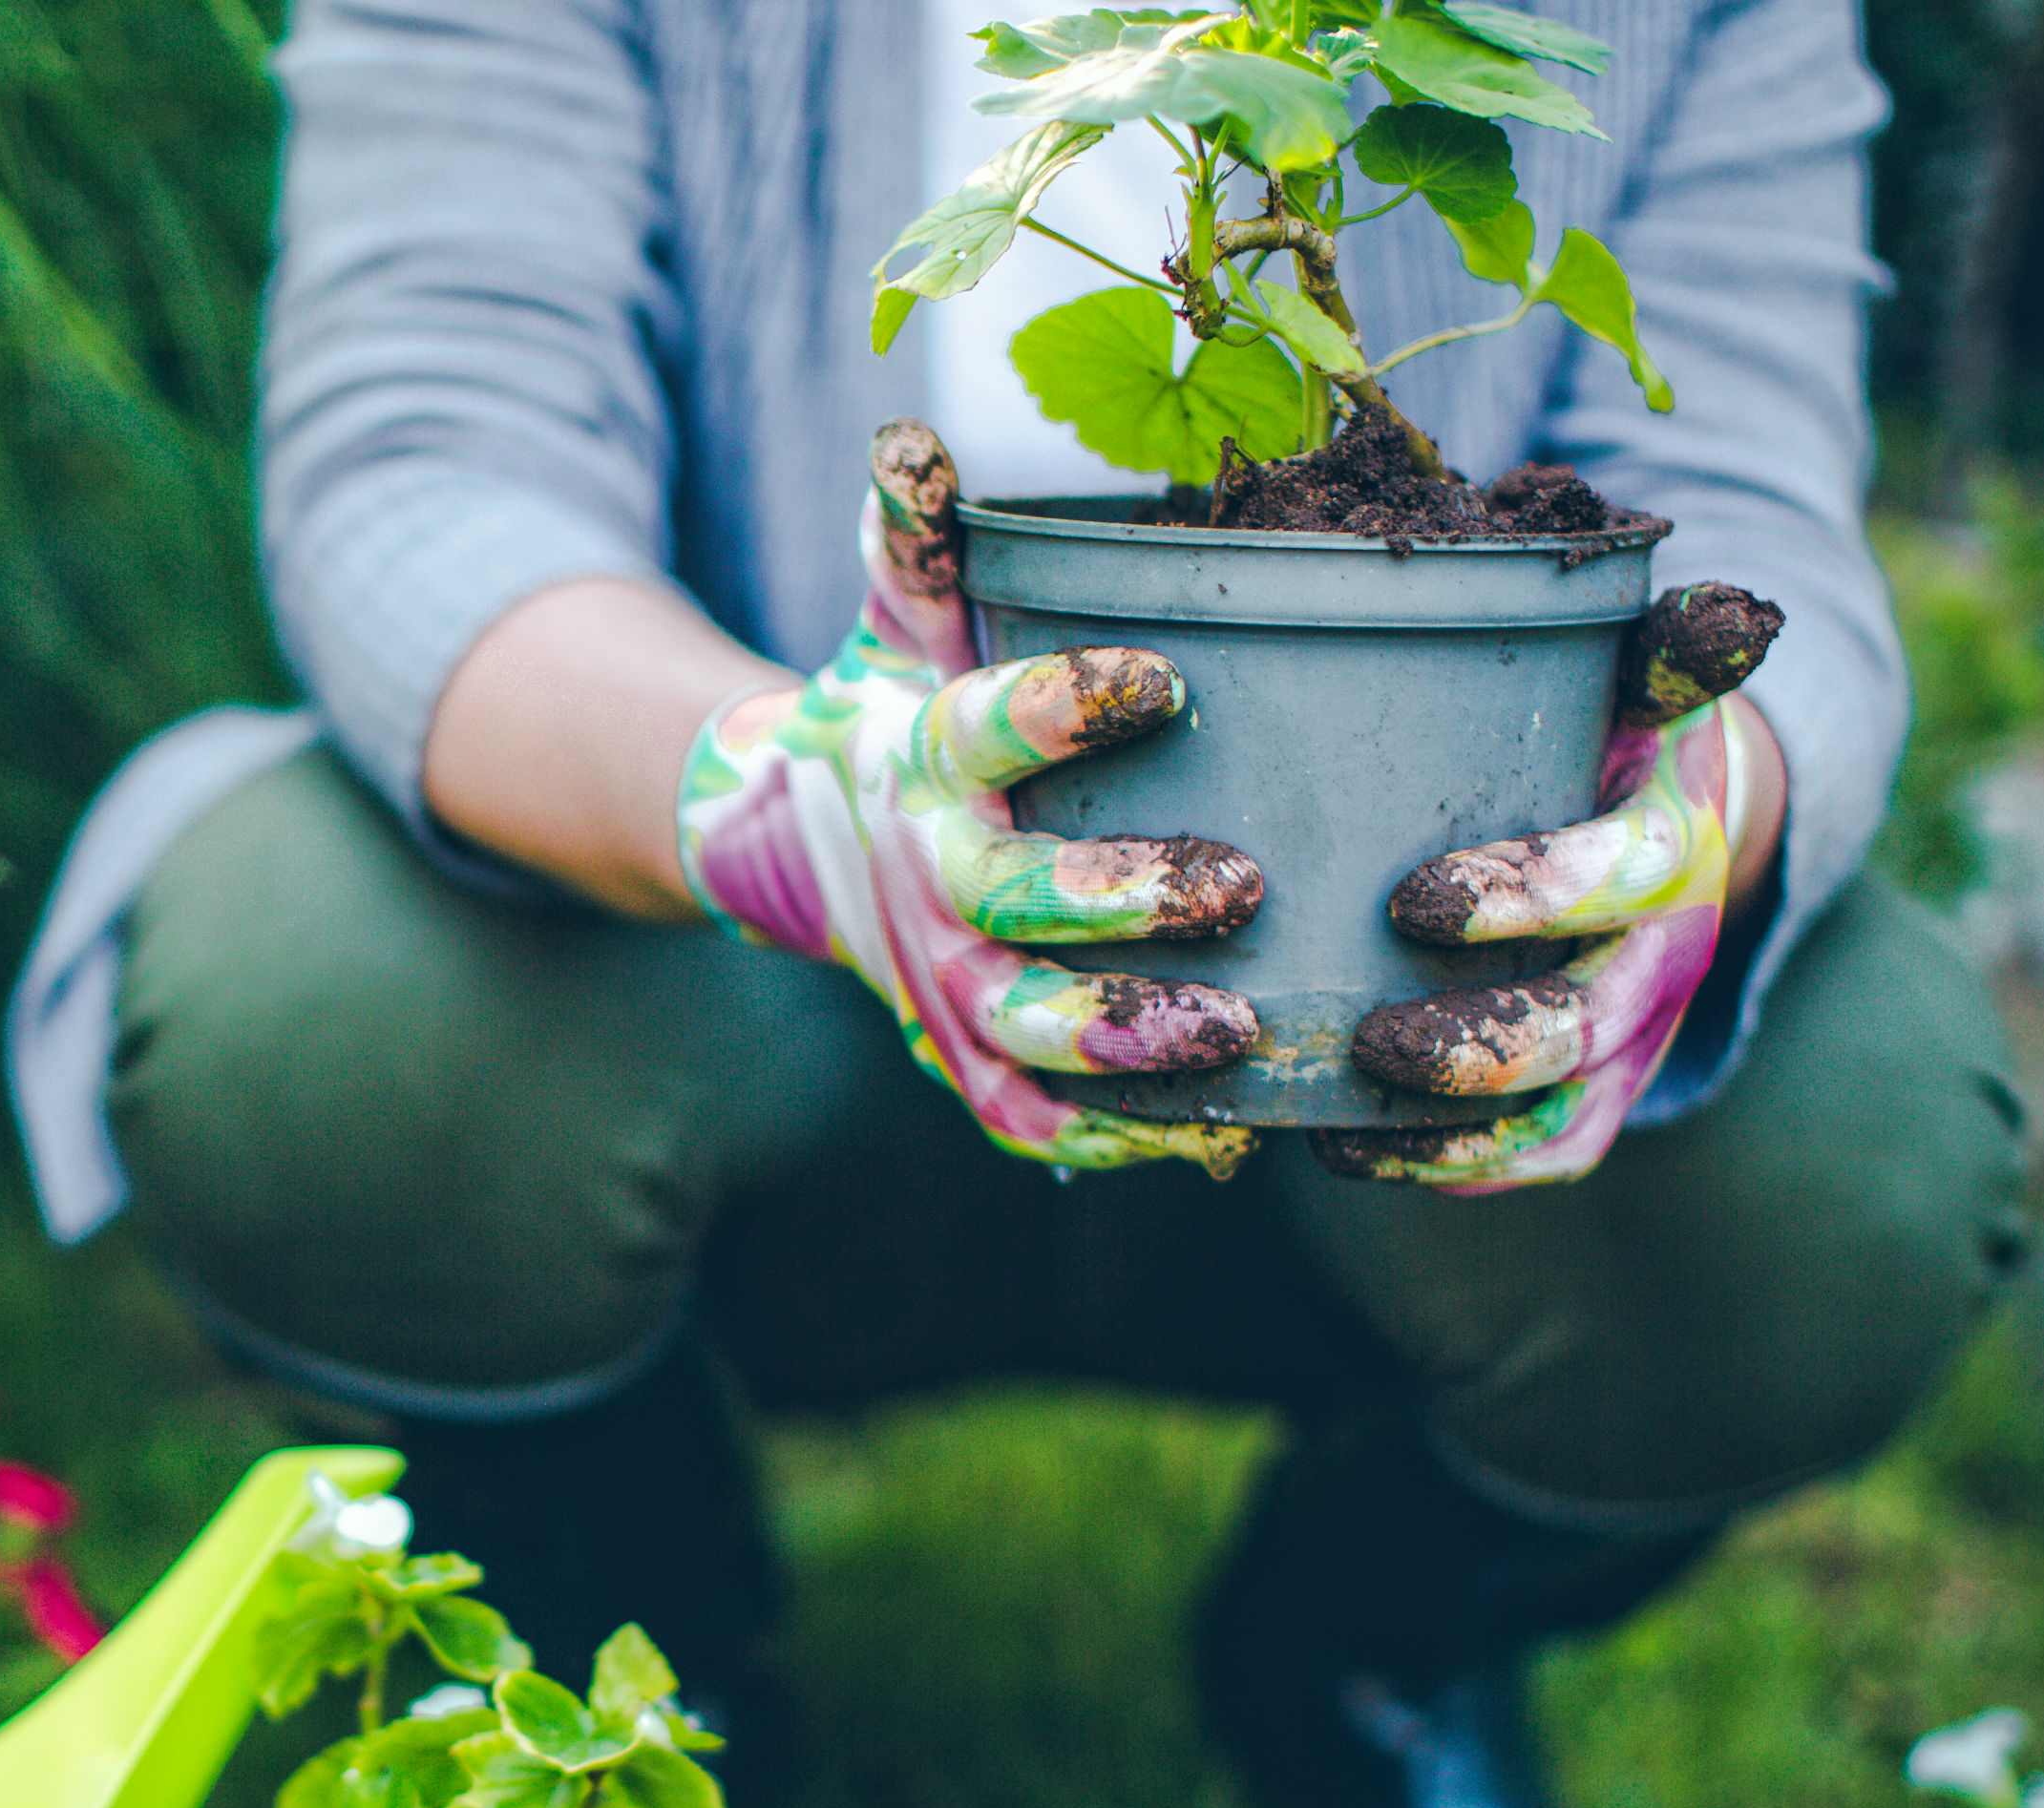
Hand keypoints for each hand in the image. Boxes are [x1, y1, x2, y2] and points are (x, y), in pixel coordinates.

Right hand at [675, 421, 1266, 1175]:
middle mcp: (929, 882)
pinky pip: (1036, 1117)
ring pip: (1030, 1028)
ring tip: (1243, 1027)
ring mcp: (946, 986)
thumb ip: (923, 537)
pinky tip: (1221, 1133)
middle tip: (1239, 882)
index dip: (1070, 706)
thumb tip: (911, 435)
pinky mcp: (969, 1062)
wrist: (800, 846)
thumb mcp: (905, 621)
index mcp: (926, 760)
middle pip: (1015, 903)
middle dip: (1120, 900)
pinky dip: (1116, 1136)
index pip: (990, 728)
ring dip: (1131, 1037)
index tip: (1167, 677)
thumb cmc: (902, 710)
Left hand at [1313, 585, 1785, 1191]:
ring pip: (1565, 1111)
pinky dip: (1455, 1168)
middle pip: (1592, 1025)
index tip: (1413, 902)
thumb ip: (1663, 647)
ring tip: (1347, 1118)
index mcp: (1675, 838)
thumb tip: (1733, 615)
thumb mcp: (1638, 675)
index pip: (1624, 877)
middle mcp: (1666, 951)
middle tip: (1372, 1041)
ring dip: (1460, 1128)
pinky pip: (1542, 1154)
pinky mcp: (1599, 1090)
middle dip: (1485, 1045)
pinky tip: (1349, 1153)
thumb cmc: (1610, 726)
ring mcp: (1634, 1034)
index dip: (1532, 897)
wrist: (1671, 811)